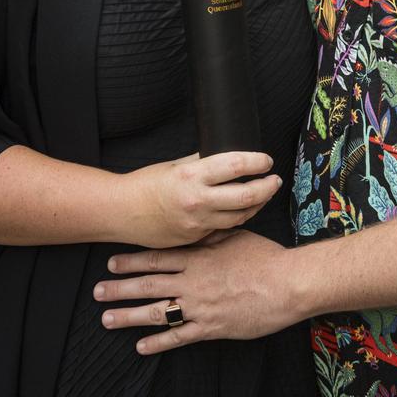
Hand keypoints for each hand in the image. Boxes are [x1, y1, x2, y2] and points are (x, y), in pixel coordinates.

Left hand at [93, 230, 295, 354]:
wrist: (286, 284)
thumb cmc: (264, 257)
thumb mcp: (235, 235)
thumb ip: (211, 233)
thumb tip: (194, 223)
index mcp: (198, 257)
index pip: (157, 257)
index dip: (132, 261)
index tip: (111, 262)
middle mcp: (193, 282)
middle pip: (149, 284)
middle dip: (120, 288)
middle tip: (97, 292)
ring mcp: (199, 307)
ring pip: (157, 312)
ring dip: (129, 316)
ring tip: (107, 319)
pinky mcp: (211, 327)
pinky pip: (178, 337)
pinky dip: (158, 343)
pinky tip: (141, 347)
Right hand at [119, 152, 281, 248]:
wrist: (122, 213)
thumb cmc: (145, 185)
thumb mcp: (175, 165)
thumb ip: (202, 162)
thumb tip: (228, 158)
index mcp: (192, 175)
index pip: (236, 166)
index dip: (257, 162)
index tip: (266, 160)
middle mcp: (197, 200)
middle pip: (246, 195)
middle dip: (267, 186)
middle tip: (275, 179)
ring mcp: (197, 223)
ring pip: (240, 216)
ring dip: (257, 204)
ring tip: (264, 193)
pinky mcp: (196, 238)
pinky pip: (224, 228)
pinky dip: (237, 217)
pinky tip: (243, 210)